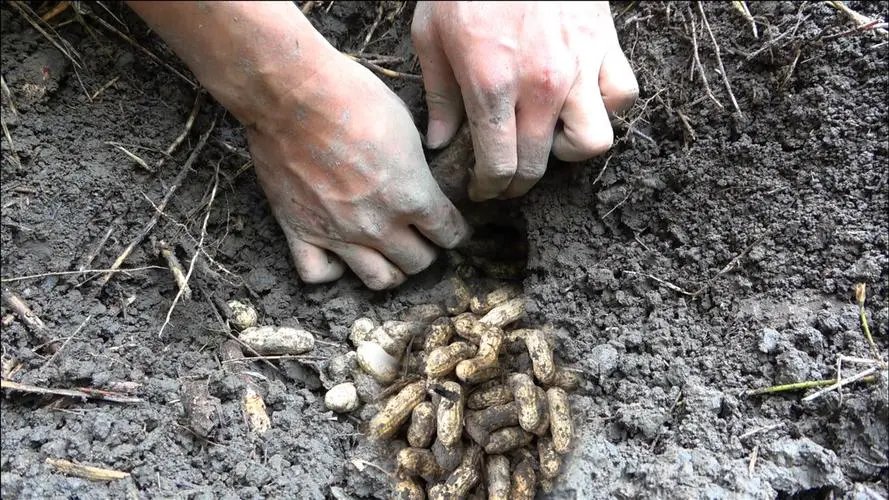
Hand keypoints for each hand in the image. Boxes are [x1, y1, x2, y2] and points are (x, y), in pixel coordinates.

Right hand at [249, 53, 470, 288]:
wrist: (292, 93)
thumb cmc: (352, 96)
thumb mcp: (405, 124)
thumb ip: (415, 165)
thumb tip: (418, 175)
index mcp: (412, 195)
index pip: (449, 233)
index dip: (455, 231)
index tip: (453, 227)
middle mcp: (379, 224)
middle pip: (418, 262)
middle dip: (426, 250)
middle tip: (421, 237)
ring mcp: (338, 233)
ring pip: (379, 279)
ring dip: (391, 270)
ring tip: (388, 254)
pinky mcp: (300, 231)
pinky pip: (319, 275)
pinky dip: (332, 271)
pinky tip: (338, 255)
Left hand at [412, 1, 638, 200]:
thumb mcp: (431, 36)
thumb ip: (439, 96)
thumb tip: (440, 142)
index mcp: (492, 85)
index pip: (499, 165)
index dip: (489, 187)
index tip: (482, 188)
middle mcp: (540, 85)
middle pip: (540, 165)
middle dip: (518, 183)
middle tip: (506, 178)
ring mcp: (579, 67)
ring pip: (593, 143)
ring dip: (568, 151)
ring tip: (548, 138)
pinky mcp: (605, 45)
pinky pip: (622, 96)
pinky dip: (605, 108)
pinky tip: (580, 101)